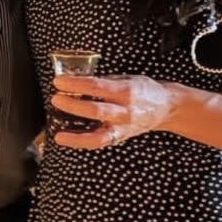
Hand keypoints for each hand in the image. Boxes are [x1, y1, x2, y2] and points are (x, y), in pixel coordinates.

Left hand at [50, 73, 176, 149]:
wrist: (166, 107)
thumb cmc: (144, 90)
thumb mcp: (126, 78)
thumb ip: (103, 81)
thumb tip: (76, 80)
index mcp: (126, 91)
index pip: (97, 86)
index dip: (76, 84)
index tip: (59, 81)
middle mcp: (125, 111)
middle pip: (96, 110)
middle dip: (73, 106)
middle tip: (55, 99)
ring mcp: (123, 127)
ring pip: (98, 136)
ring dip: (76, 135)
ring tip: (58, 132)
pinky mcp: (120, 137)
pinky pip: (99, 143)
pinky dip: (81, 142)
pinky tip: (66, 138)